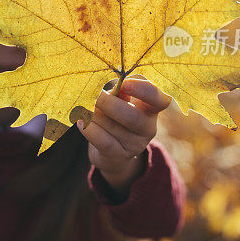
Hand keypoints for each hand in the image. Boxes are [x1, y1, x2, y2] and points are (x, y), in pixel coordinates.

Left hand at [77, 77, 170, 195]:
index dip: (144, 91)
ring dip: (94, 115)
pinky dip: (90, 130)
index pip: (159, 100)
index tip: (124, 84)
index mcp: (150, 109)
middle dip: (109, 103)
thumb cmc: (115, 116)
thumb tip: (112, 88)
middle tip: (94, 96)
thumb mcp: (120, 101)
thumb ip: (119, 91)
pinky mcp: (119, 157)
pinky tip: (80, 122)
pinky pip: (103, 142)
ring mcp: (135, 145)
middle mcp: (148, 128)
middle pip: (133, 117)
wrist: (111, 151)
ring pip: (113, 127)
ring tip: (84, 108)